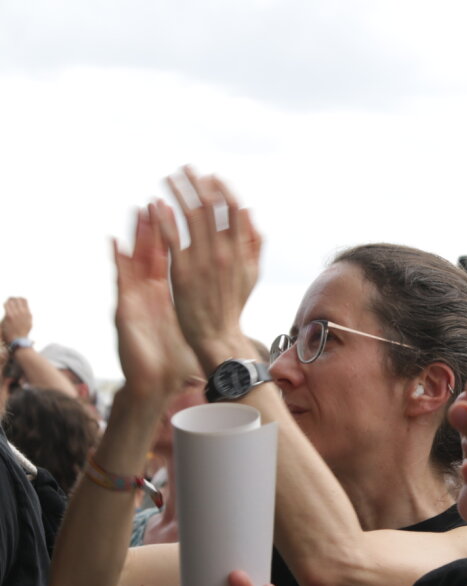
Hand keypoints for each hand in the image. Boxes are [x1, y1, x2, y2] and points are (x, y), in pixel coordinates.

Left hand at [2, 297, 31, 342]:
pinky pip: (7, 305)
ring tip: (8, 301)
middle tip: (11, 299)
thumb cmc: (22, 333)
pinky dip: (6, 303)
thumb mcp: (29, 324)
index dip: (20, 298)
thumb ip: (28, 316)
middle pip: (18, 299)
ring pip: (12, 301)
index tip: (16, 300)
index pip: (24, 300)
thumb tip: (27, 312)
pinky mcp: (10, 316)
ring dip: (9, 300)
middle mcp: (23, 312)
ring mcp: (16, 314)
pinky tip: (5, 304)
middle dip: (14, 298)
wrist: (18, 340)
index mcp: (28, 314)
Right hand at [113, 205, 200, 397]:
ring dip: (140, 232)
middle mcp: (152, 290)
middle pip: (157, 251)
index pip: (177, 256)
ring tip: (143, 208)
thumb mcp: (194, 326)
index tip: (195, 212)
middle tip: (166, 197)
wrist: (156, 382)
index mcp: (170, 291)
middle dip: (162, 223)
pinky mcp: (125, 309)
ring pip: (137, 258)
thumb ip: (206, 307)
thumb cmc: (174, 356)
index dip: (184, 234)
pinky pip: (122, 281)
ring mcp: (138, 298)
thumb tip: (227, 295)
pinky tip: (114, 242)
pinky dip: (118, 259)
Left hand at [153, 166, 262, 370]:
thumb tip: (249, 211)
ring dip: (178, 194)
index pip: (232, 209)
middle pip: (209, 207)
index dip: (221, 188)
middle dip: (196, 183)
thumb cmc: (233, 303)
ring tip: (168, 179)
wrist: (217, 334)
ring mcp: (202, 261)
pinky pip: (171, 239)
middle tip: (185, 168)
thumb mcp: (252, 272)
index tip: (210, 175)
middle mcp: (223, 252)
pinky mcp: (181, 272)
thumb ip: (253, 242)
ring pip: (189, 217)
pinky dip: (164, 219)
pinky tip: (155, 204)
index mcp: (240, 250)